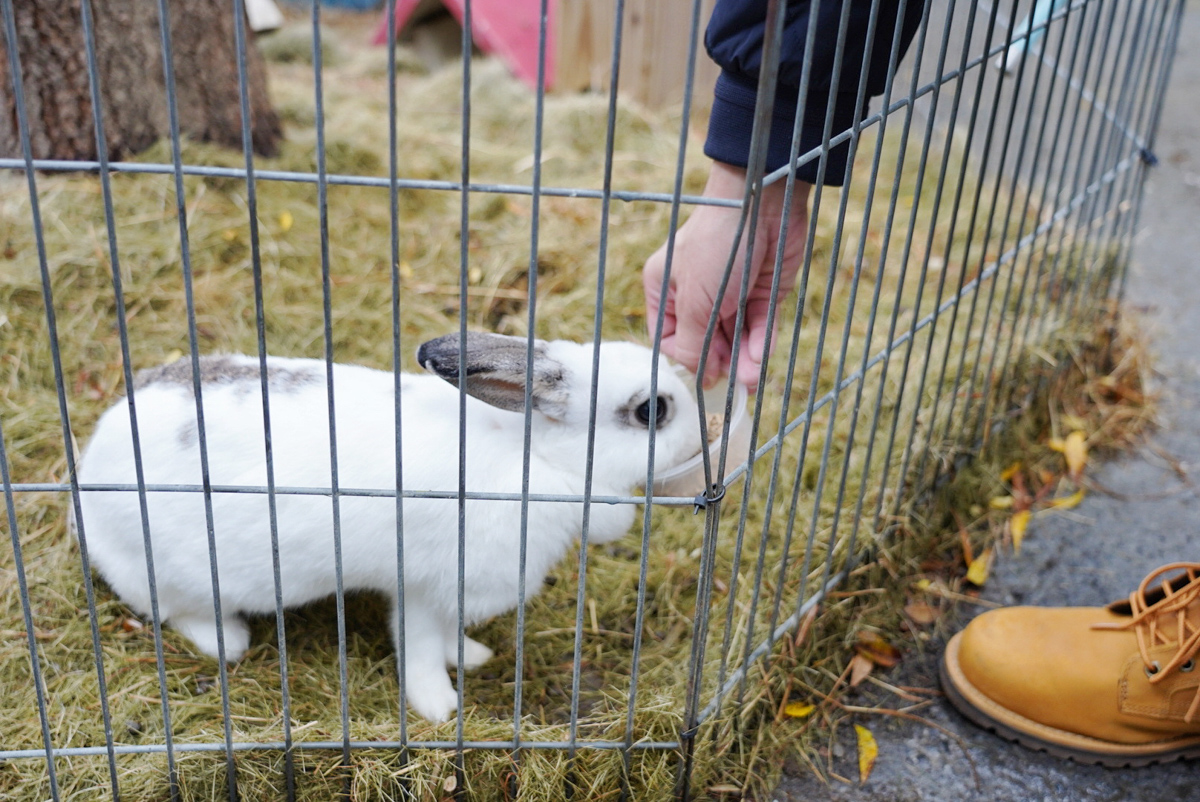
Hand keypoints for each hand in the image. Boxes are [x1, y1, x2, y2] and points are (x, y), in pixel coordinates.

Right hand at [643, 161, 810, 392]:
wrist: (762, 202)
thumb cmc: (716, 244)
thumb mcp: (694, 299)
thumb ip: (692, 341)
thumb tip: (699, 374)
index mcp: (664, 290)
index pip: (669, 339)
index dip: (687, 358)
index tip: (705, 372)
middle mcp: (695, 295)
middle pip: (705, 343)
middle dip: (721, 364)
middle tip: (734, 385)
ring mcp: (730, 295)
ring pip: (734, 339)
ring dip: (743, 361)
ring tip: (751, 380)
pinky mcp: (760, 293)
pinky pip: (757, 327)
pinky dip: (759, 345)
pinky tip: (760, 360)